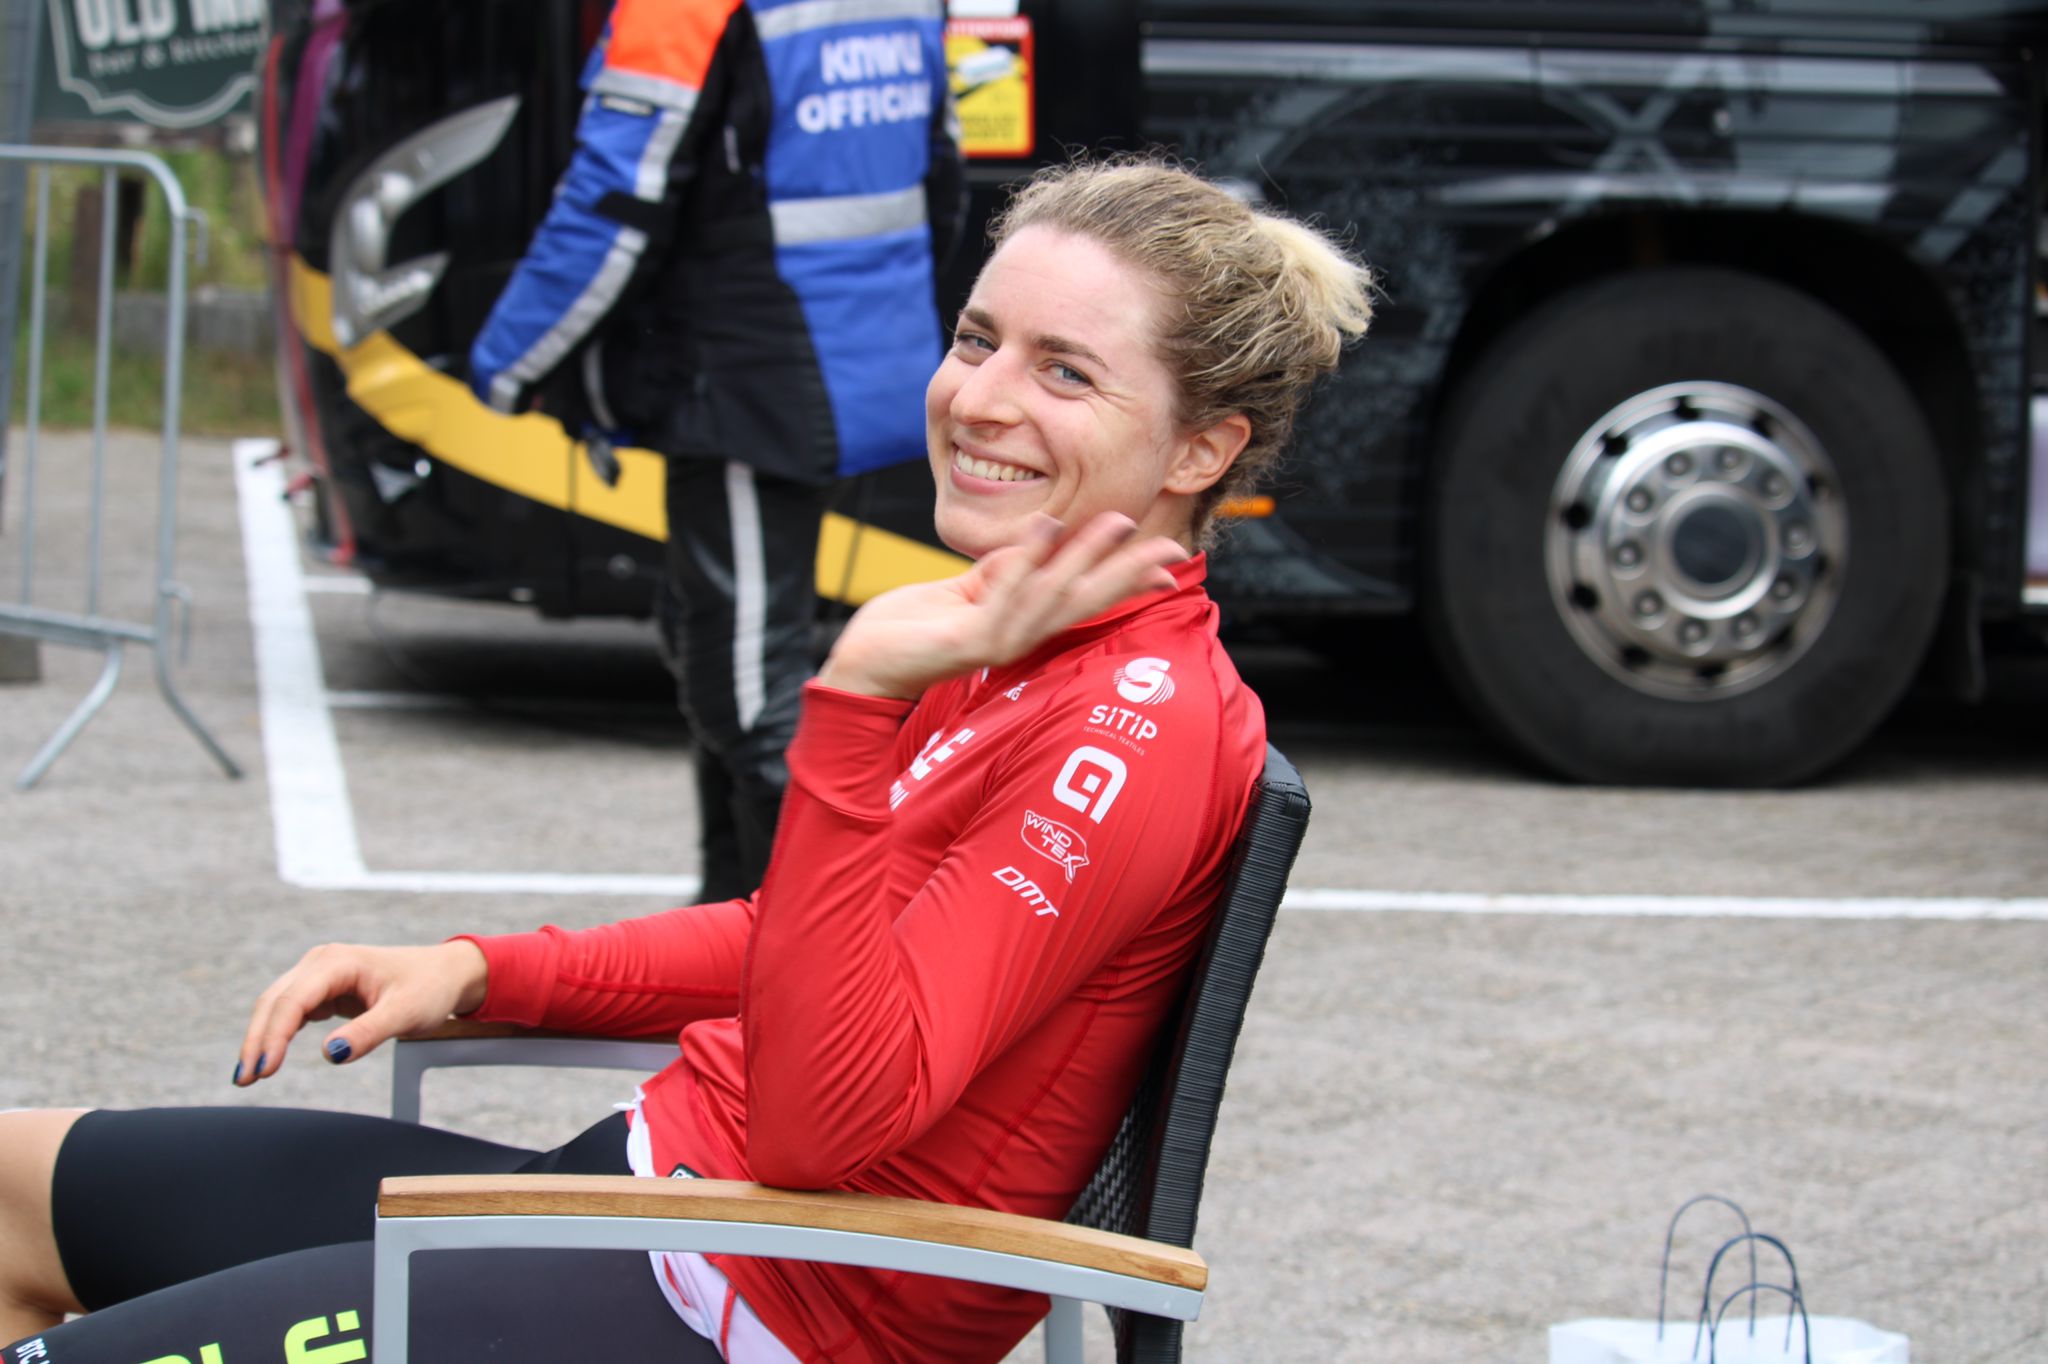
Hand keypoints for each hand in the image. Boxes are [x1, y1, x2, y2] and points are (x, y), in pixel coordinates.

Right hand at [232, 940, 487, 1085]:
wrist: (446, 974)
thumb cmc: (429, 988)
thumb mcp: (406, 1013)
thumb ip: (369, 1033)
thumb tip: (330, 1055)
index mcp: (337, 962)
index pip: (292, 1001)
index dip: (273, 1036)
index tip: (263, 1070)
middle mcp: (321, 962)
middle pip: (274, 1002)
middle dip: (257, 1041)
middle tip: (244, 1081)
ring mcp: (319, 974)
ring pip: (276, 1006)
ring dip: (261, 1039)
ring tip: (248, 1076)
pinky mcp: (322, 989)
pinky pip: (290, 1011)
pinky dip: (276, 1034)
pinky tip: (268, 1059)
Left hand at [818, 512, 1185, 699]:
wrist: (866, 659)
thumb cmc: (914, 625)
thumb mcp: (970, 588)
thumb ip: (1007, 568)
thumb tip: (1046, 537)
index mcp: (1024, 625)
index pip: (1086, 599)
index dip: (1127, 579)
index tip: (1169, 560)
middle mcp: (1020, 638)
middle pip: (1085, 602)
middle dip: (1128, 574)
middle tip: (1170, 549)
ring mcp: (997, 642)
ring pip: (1053, 596)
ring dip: (1087, 558)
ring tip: (1117, 522)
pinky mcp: (968, 641)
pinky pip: (1004, 595)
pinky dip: (1026, 560)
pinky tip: (1046, 526)